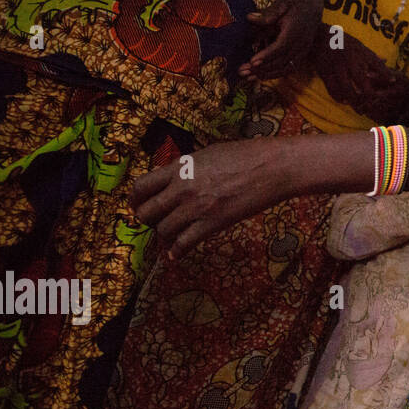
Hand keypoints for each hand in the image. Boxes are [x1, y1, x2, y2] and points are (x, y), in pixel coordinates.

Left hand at [132, 137, 291, 255]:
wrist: (273, 167)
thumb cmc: (246, 155)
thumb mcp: (209, 153)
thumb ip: (187, 168)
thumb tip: (174, 178)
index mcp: (180, 167)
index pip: (141, 186)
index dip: (135, 199)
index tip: (138, 205)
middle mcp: (182, 188)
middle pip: (146, 212)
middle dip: (147, 220)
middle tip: (155, 221)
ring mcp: (197, 207)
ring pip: (163, 230)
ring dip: (164, 235)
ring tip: (170, 236)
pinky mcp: (213, 223)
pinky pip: (185, 243)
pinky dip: (177, 252)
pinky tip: (176, 255)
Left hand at [240, 0, 323, 82]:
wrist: (312, 7)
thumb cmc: (295, 4)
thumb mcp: (281, 4)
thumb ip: (267, 14)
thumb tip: (249, 18)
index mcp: (296, 30)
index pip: (282, 46)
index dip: (267, 55)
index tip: (252, 61)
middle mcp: (302, 43)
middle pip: (282, 60)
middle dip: (262, 68)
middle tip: (243, 71)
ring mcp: (303, 51)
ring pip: (285, 68)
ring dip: (266, 74)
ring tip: (248, 77)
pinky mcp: (301, 56)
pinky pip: (289, 69)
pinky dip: (275, 74)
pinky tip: (261, 76)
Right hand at [316, 31, 408, 121]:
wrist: (318, 37)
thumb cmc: (342, 41)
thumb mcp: (359, 45)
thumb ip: (371, 56)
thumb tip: (386, 60)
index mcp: (360, 52)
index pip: (376, 64)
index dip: (386, 73)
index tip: (393, 81)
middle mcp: (350, 60)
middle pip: (361, 80)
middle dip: (369, 94)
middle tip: (373, 103)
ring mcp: (337, 67)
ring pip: (347, 88)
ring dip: (354, 100)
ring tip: (360, 109)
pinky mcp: (325, 73)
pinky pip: (333, 89)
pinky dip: (339, 97)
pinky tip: (345, 101)